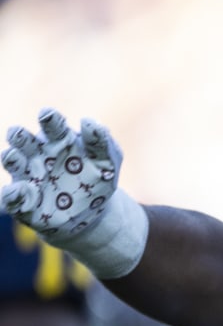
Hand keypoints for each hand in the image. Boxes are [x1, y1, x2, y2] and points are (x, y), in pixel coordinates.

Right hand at [3, 108, 121, 241]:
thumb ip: (101, 142)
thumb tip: (88, 121)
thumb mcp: (108, 160)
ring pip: (12, 161)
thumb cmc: (98, 178)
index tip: (47, 114)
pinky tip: (23, 190)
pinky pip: (11, 196)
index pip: (52, 124)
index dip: (49, 118)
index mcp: (58, 138)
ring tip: (15, 157)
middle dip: (19, 135)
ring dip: (11, 158)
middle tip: (18, 133)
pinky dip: (13, 193)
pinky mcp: (21, 199)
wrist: (93, 211)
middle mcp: (36, 153)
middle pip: (22, 138)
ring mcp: (26, 175)